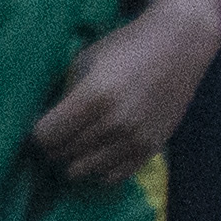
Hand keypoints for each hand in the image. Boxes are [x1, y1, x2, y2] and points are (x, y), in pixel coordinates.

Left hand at [30, 0, 220, 187]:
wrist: (181, 44)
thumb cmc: (128, 46)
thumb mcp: (87, 61)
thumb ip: (67, 95)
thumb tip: (48, 124)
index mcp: (93, 97)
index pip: (45, 136)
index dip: (40, 131)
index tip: (46, 124)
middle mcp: (114, 123)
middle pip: (62, 153)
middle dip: (57, 144)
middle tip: (63, 132)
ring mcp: (134, 138)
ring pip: (83, 170)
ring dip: (76, 158)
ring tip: (82, 142)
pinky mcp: (152, 147)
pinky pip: (113, 176)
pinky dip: (101, 168)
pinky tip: (102, 151)